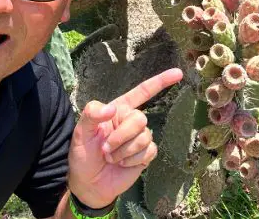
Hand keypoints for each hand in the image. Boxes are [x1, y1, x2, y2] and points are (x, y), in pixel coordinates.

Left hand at [67, 68, 182, 208]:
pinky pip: (149, 151)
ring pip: (145, 137)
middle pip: (140, 119)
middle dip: (122, 136)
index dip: (160, 82)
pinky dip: (133, 159)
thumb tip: (112, 108)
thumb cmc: (83, 155)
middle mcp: (130, 122)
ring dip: (124, 151)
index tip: (178, 73)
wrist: (89, 184)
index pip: (141, 92)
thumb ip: (91, 114)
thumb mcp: (80, 132)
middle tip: (105, 149)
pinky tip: (123, 164)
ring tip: (111, 158)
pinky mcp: (146, 155)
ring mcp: (139, 138)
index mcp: (118, 110)